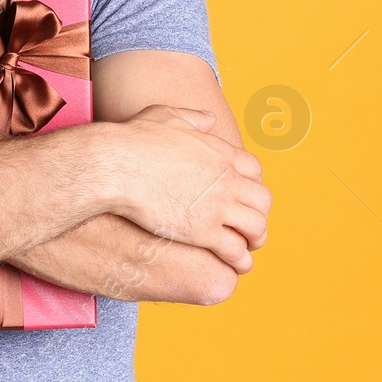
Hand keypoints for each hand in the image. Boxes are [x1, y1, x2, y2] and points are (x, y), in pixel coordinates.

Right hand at [107, 106, 270, 273]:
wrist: (118, 167)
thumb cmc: (135, 141)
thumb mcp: (167, 116)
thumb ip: (193, 119)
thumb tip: (209, 120)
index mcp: (220, 152)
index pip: (255, 170)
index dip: (251, 184)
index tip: (242, 195)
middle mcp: (227, 179)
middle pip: (262, 200)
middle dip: (258, 213)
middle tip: (248, 225)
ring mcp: (219, 206)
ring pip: (256, 228)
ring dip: (254, 240)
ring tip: (246, 249)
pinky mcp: (204, 232)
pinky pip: (236, 251)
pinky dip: (240, 260)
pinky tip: (234, 264)